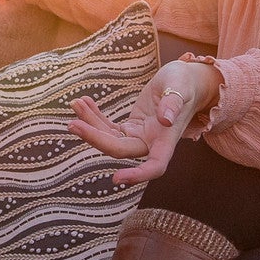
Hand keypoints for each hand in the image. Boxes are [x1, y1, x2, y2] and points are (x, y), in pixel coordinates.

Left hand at [69, 59, 222, 185]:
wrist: (186, 81)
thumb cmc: (186, 82)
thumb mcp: (181, 86)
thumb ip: (174, 102)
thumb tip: (166, 119)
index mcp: (167, 139)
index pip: (154, 166)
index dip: (137, 175)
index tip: (116, 178)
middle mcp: (151, 142)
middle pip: (119, 149)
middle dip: (95, 138)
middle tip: (73, 123)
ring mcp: (139, 136)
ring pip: (109, 138)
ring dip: (90, 123)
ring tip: (76, 104)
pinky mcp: (131, 127)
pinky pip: (109, 127)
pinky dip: (94, 116)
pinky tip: (84, 102)